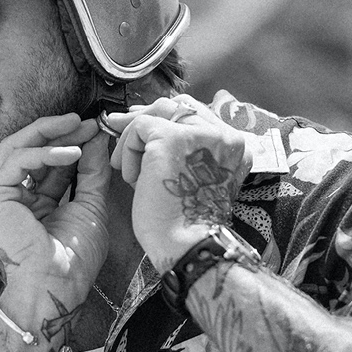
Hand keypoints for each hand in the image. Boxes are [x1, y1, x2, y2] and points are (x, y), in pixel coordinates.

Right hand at [0, 113, 110, 330]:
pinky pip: (18, 161)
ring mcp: (0, 196)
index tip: (95, 129)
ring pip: (17, 147)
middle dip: (57, 131)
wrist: (58, 286)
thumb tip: (96, 139)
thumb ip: (91, 172)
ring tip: (78, 128)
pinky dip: (45, 153)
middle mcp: (14, 196)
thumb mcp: (90, 205)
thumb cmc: (73, 259)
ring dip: (50, 133)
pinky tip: (71, 153)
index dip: (70, 141)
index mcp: (35, 201)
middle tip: (84, 120)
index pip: (48, 160)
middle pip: (28, 147)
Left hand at [104, 96, 250, 271]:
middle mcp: (223, 134)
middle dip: (145, 115)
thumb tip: (150, 123)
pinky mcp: (172, 139)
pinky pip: (140, 128)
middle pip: (178, 106)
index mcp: (234, 146)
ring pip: (158, 113)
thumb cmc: (184, 224)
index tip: (142, 127)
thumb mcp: (195, 180)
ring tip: (128, 170)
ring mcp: (199, 134)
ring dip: (135, 137)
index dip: (165, 118)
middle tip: (117, 124)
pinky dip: (128, 151)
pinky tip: (132, 180)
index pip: (197, 115)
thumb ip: (188, 153)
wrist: (187, 245)